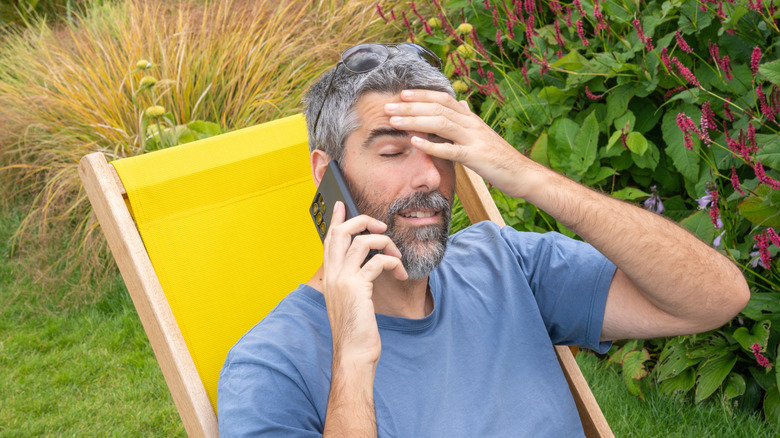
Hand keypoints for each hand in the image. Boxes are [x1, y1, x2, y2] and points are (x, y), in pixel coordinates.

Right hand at [322, 201, 406, 365]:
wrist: (353, 352)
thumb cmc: (355, 329)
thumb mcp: (350, 300)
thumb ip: (353, 281)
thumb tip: (368, 263)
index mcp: (329, 276)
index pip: (329, 239)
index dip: (336, 219)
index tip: (341, 204)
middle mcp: (332, 274)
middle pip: (342, 232)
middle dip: (363, 221)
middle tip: (380, 226)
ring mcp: (342, 279)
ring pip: (361, 241)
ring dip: (385, 243)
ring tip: (396, 256)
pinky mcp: (357, 287)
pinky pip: (377, 261)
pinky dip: (392, 262)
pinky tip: (399, 272)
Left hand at [384, 89, 542, 198]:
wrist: (522, 174)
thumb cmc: (500, 157)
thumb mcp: (483, 134)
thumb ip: (468, 119)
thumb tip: (459, 103)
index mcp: (470, 118)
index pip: (443, 99)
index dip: (422, 95)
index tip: (402, 94)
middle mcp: (471, 124)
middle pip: (437, 108)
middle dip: (410, 106)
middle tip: (388, 106)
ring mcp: (474, 139)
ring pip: (441, 123)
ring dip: (414, 121)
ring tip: (394, 121)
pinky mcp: (475, 157)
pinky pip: (450, 150)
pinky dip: (431, 145)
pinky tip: (414, 143)